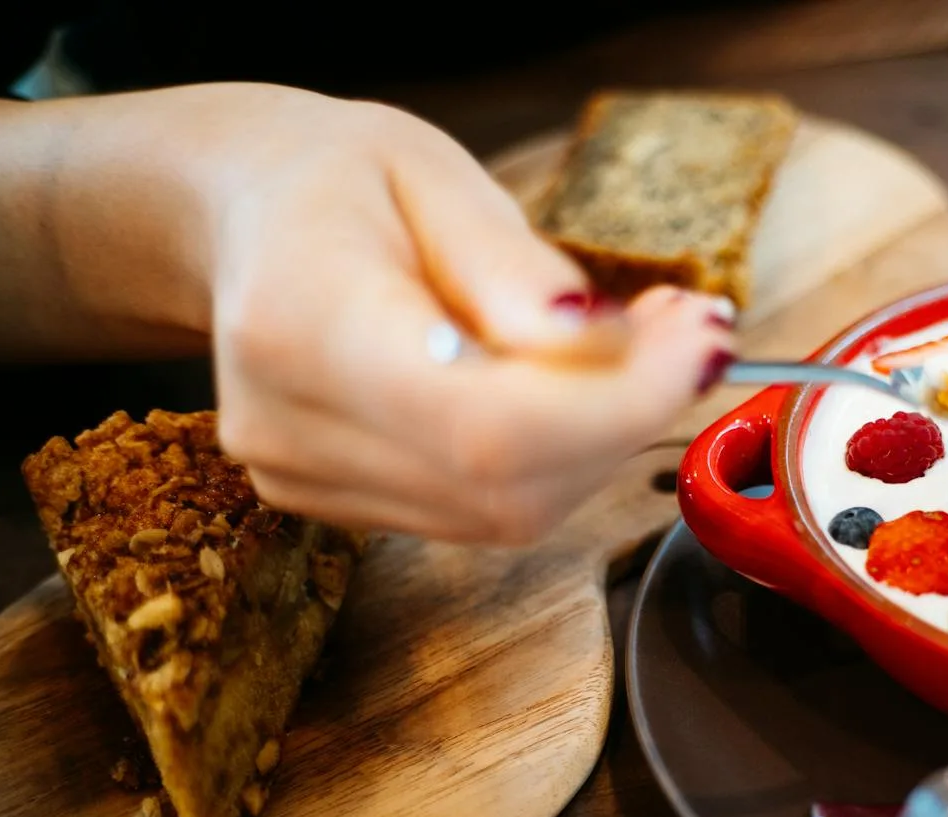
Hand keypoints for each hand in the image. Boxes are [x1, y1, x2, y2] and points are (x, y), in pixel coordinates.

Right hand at [190, 85, 731, 542]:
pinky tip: (565, 387)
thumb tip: (611, 349)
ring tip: (635, 348)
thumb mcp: (435, 174)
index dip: (619, 404)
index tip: (704, 343)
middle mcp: (290, 427)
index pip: (489, 424)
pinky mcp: (332, 503)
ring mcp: (304, 478)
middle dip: (629, 416)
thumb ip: (519, 272)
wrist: (243, 220)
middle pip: (510, 484)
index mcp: (303, 323)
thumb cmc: (339, 180)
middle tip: (691, 333)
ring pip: (510, 509)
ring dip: (601, 439)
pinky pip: (483, 509)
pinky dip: (553, 457)